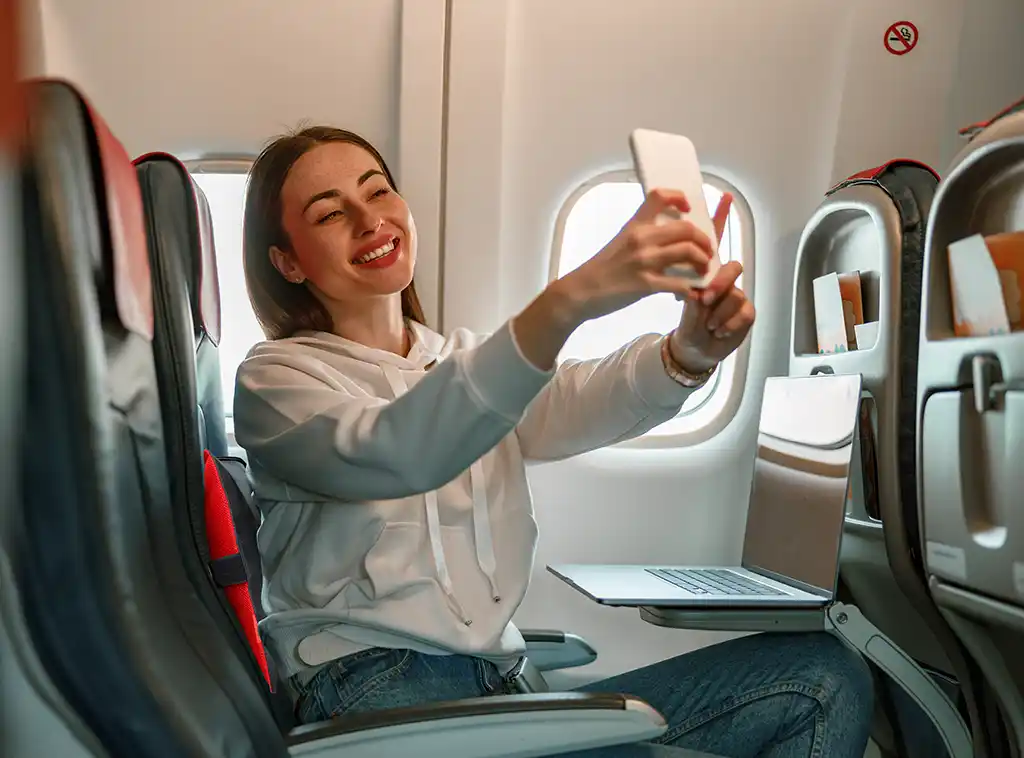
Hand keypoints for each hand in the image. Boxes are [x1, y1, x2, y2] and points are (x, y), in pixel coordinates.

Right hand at [555, 188, 715, 323]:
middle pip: (686, 228)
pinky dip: (690, 290)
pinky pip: (679, 284)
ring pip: (688, 252)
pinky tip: (690, 294)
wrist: (581, 291)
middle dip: (704, 240)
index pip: (660, 196)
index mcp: (635, 225)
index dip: (679, 197)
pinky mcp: (645, 284)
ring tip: (702, 270)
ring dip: (702, 262)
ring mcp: (644, 261)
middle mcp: (641, 238)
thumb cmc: (601, 269)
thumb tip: (666, 236)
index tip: (688, 207)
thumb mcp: (620, 242)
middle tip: (707, 251)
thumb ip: (642, 235)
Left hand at [669, 194, 755, 373]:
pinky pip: (744, 312)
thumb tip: (682, 272)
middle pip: (731, 268)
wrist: (692, 349)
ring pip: (736, 293)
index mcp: (706, 272)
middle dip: (719, 283)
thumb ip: (684, 284)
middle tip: (703, 299)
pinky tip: (717, 331)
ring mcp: (736, 296)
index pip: (713, 242)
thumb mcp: (681, 301)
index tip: (724, 196)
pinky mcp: (746, 314)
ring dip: (719, 310)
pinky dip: (728, 324)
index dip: (720, 219)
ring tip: (707, 323)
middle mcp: (724, 281)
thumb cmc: (687, 322)